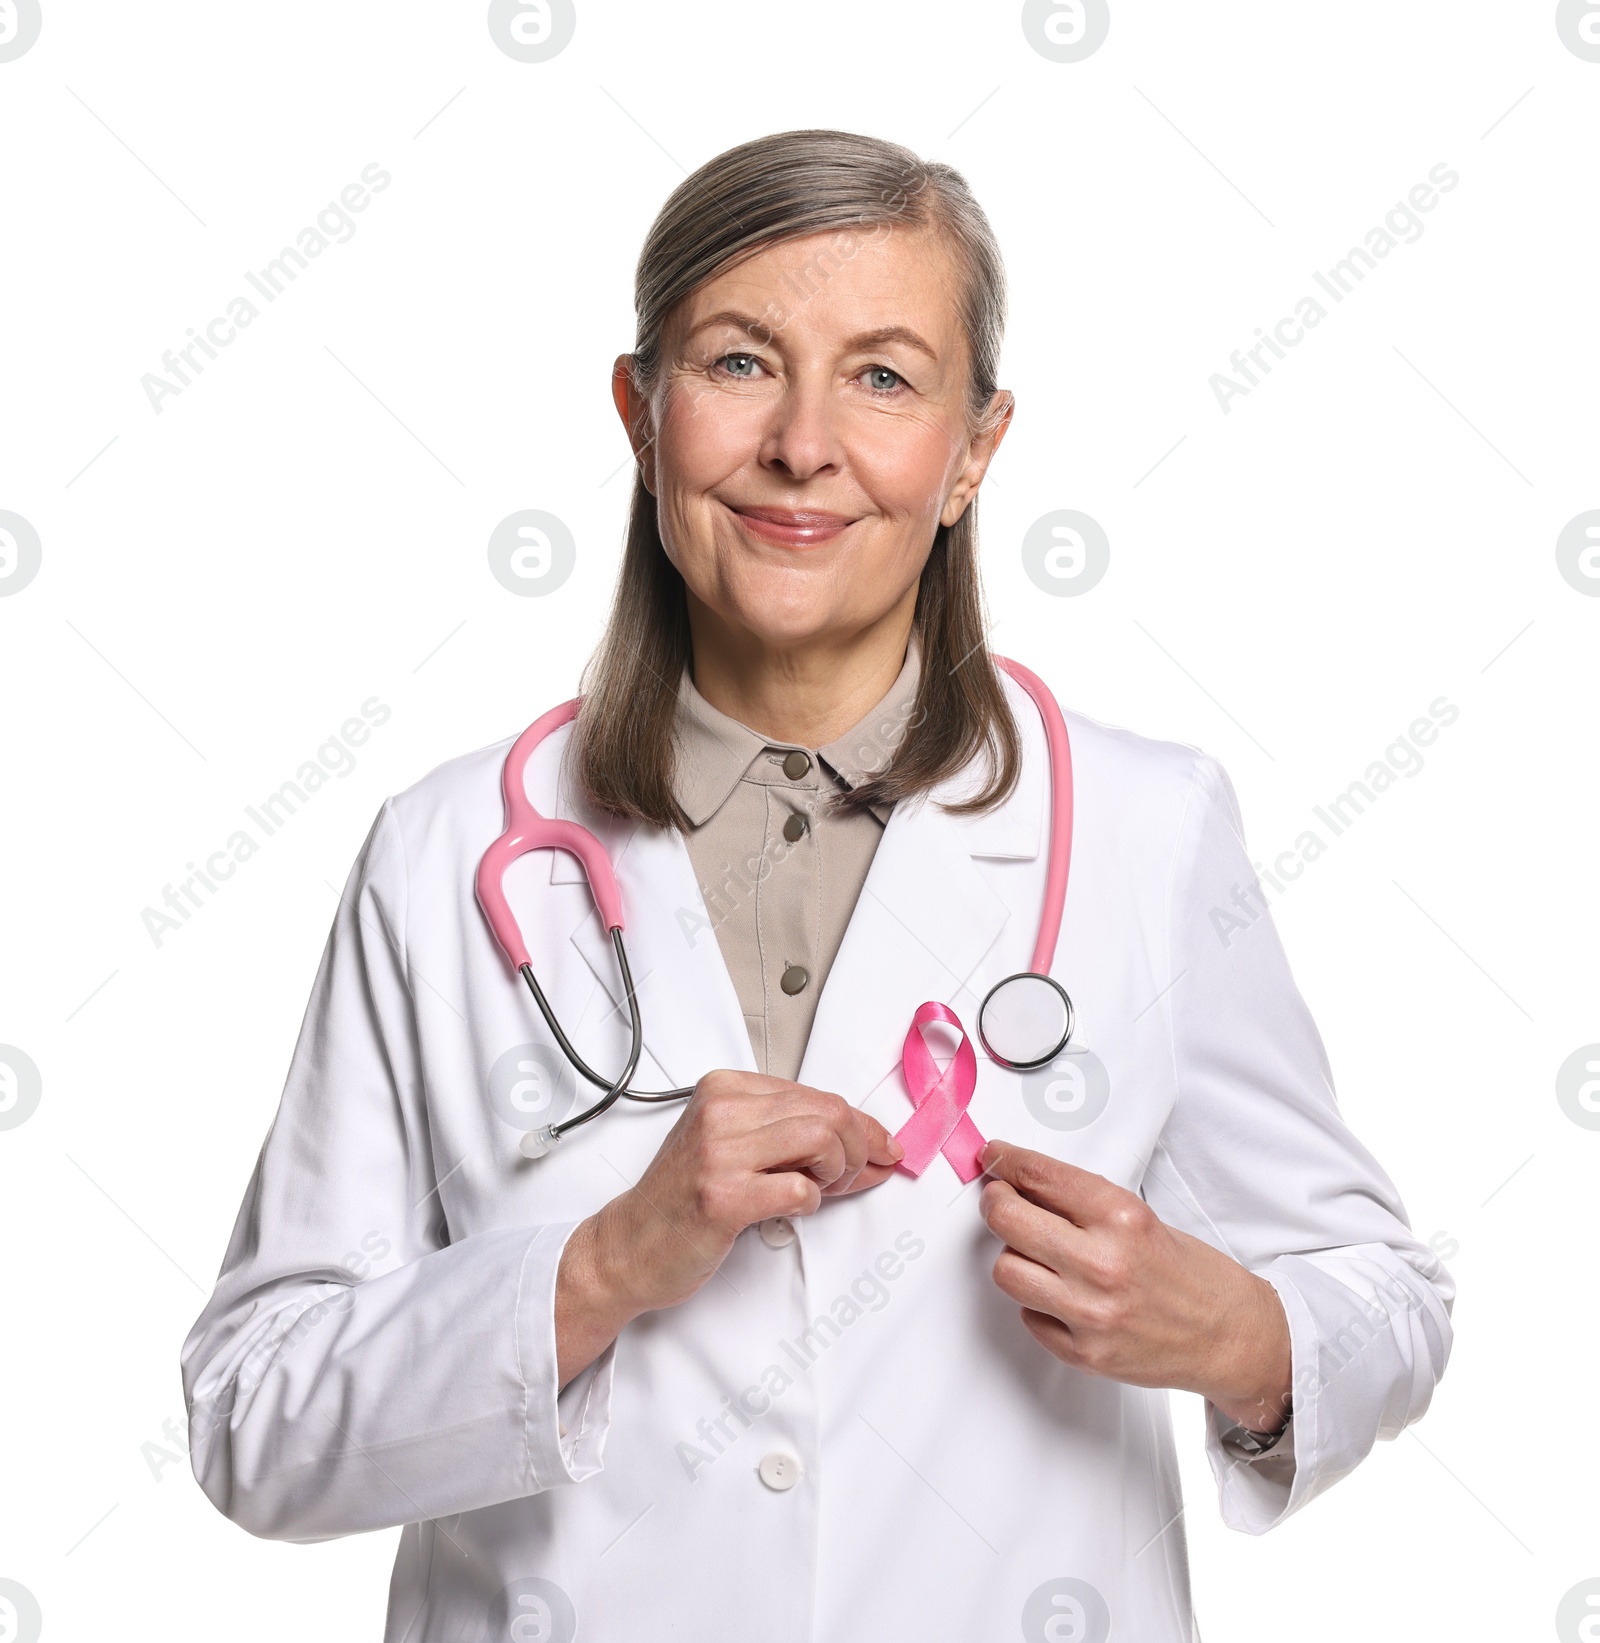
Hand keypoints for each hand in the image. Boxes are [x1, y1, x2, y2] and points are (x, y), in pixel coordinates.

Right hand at [556, 1072, 902, 1384]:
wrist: (627, 1247)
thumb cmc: (683, 1200)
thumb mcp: (734, 1148)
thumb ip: (792, 1138)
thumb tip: (871, 1145)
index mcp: (725, 1088)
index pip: (816, 1094)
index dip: (861, 1124)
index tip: (884, 1147)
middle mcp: (721, 1110)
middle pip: (827, 1112)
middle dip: (859, 1148)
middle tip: (854, 1177)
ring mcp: (719, 1152)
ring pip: (821, 1140)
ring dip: (838, 1172)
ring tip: (821, 1191)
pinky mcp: (722, 1196)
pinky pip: (799, 1188)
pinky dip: (811, 1201)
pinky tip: (793, 1207)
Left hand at [977, 1140, 1291, 1433]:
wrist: (1230, 1338)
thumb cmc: (1191, 1276)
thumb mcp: (1142, 1218)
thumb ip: (1084, 1203)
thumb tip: (1024, 1183)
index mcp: (1123, 1218)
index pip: (1040, 1176)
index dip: (1006, 1161)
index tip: (995, 1157)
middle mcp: (1104, 1264)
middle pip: (1008, 1220)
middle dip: (996, 1203)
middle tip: (999, 1200)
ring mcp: (1091, 1313)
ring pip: (1006, 1271)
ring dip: (1014, 1257)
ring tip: (1034, 1254)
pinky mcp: (1085, 1353)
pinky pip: (1028, 1315)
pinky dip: (1036, 1302)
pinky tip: (1059, 1294)